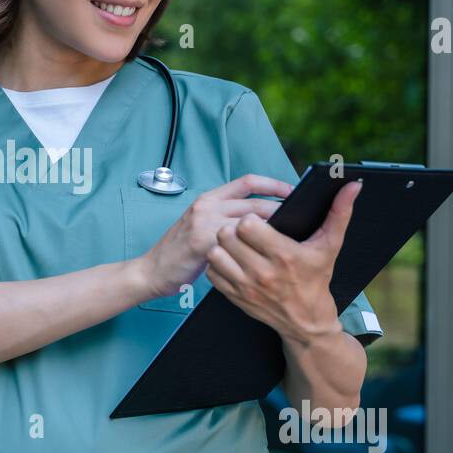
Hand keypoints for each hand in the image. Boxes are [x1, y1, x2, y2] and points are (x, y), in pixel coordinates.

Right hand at [136, 174, 291, 302]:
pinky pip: (237, 241)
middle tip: (301, 220)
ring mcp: (204, 222)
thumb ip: (225, 218)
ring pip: (250, 221)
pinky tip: (267, 255)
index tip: (293, 191)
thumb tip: (260, 219)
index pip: (248, 181)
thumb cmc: (180, 252)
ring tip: (290, 240)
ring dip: (272, 230)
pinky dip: (255, 246)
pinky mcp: (202, 242)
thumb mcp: (201, 226)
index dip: (274, 184)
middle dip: (282, 210)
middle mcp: (207, 205)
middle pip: (255, 202)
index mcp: (209, 198)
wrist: (152, 270)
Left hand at [205, 178, 361, 346]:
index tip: (258, 221)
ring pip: (215, 253)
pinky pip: (212, 272)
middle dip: (234, 229)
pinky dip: (218, 264)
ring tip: (236, 245)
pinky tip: (231, 261)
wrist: (307, 322)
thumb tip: (352, 185)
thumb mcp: (330, 246)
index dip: (250, 218)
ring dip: (222, 246)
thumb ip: (340, 213)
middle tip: (243, 231)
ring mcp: (246, 287)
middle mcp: (262, 272)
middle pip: (227, 236)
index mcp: (284, 255)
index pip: (247, 225)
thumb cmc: (317, 278)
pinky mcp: (234, 297)